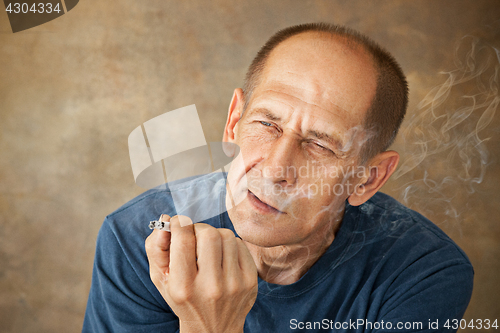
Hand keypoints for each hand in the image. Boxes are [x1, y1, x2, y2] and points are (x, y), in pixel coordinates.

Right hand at [145, 215, 257, 332]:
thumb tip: (167, 219)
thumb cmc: (182, 298)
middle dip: (198, 229)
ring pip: (226, 235)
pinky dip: (229, 244)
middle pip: (208, 234)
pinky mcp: (251, 281)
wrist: (213, 328)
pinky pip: (240, 244)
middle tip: (194, 237)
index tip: (178, 225)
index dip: (180, 224)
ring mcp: (234, 284)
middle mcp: (210, 286)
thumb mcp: (161, 278)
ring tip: (208, 249)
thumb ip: (156, 248)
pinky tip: (222, 257)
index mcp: (183, 287)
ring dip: (215, 235)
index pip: (184, 239)